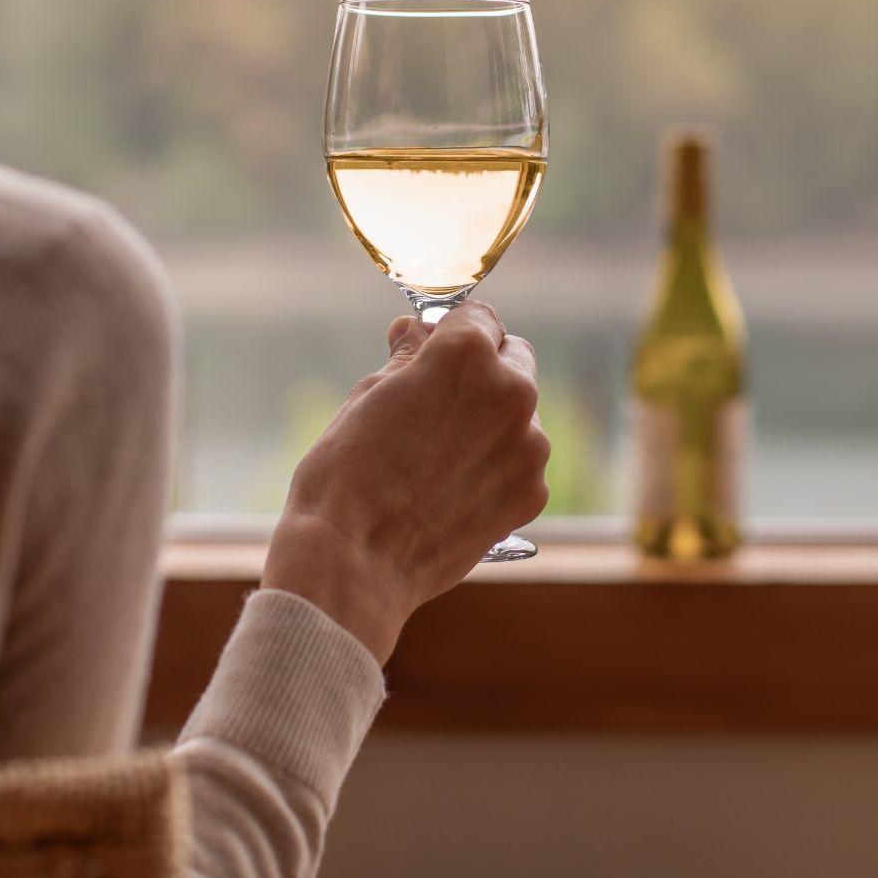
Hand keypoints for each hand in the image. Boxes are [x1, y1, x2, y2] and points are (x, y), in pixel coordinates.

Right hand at [260, 301, 550, 662]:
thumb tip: (415, 334)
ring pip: (520, 415)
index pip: (478, 317)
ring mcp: (528, 446)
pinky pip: (520, 463)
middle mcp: (511, 392)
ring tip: (438, 457)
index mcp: (467, 355)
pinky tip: (452, 490)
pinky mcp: (531, 493)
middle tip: (438, 402)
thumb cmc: (346, 473)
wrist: (355, 561)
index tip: (432, 350)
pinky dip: (495, 468)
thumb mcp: (367, 397)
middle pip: (513, 358)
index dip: (451, 331)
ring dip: (491, 422)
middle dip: (482, 371)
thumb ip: (407, 359)